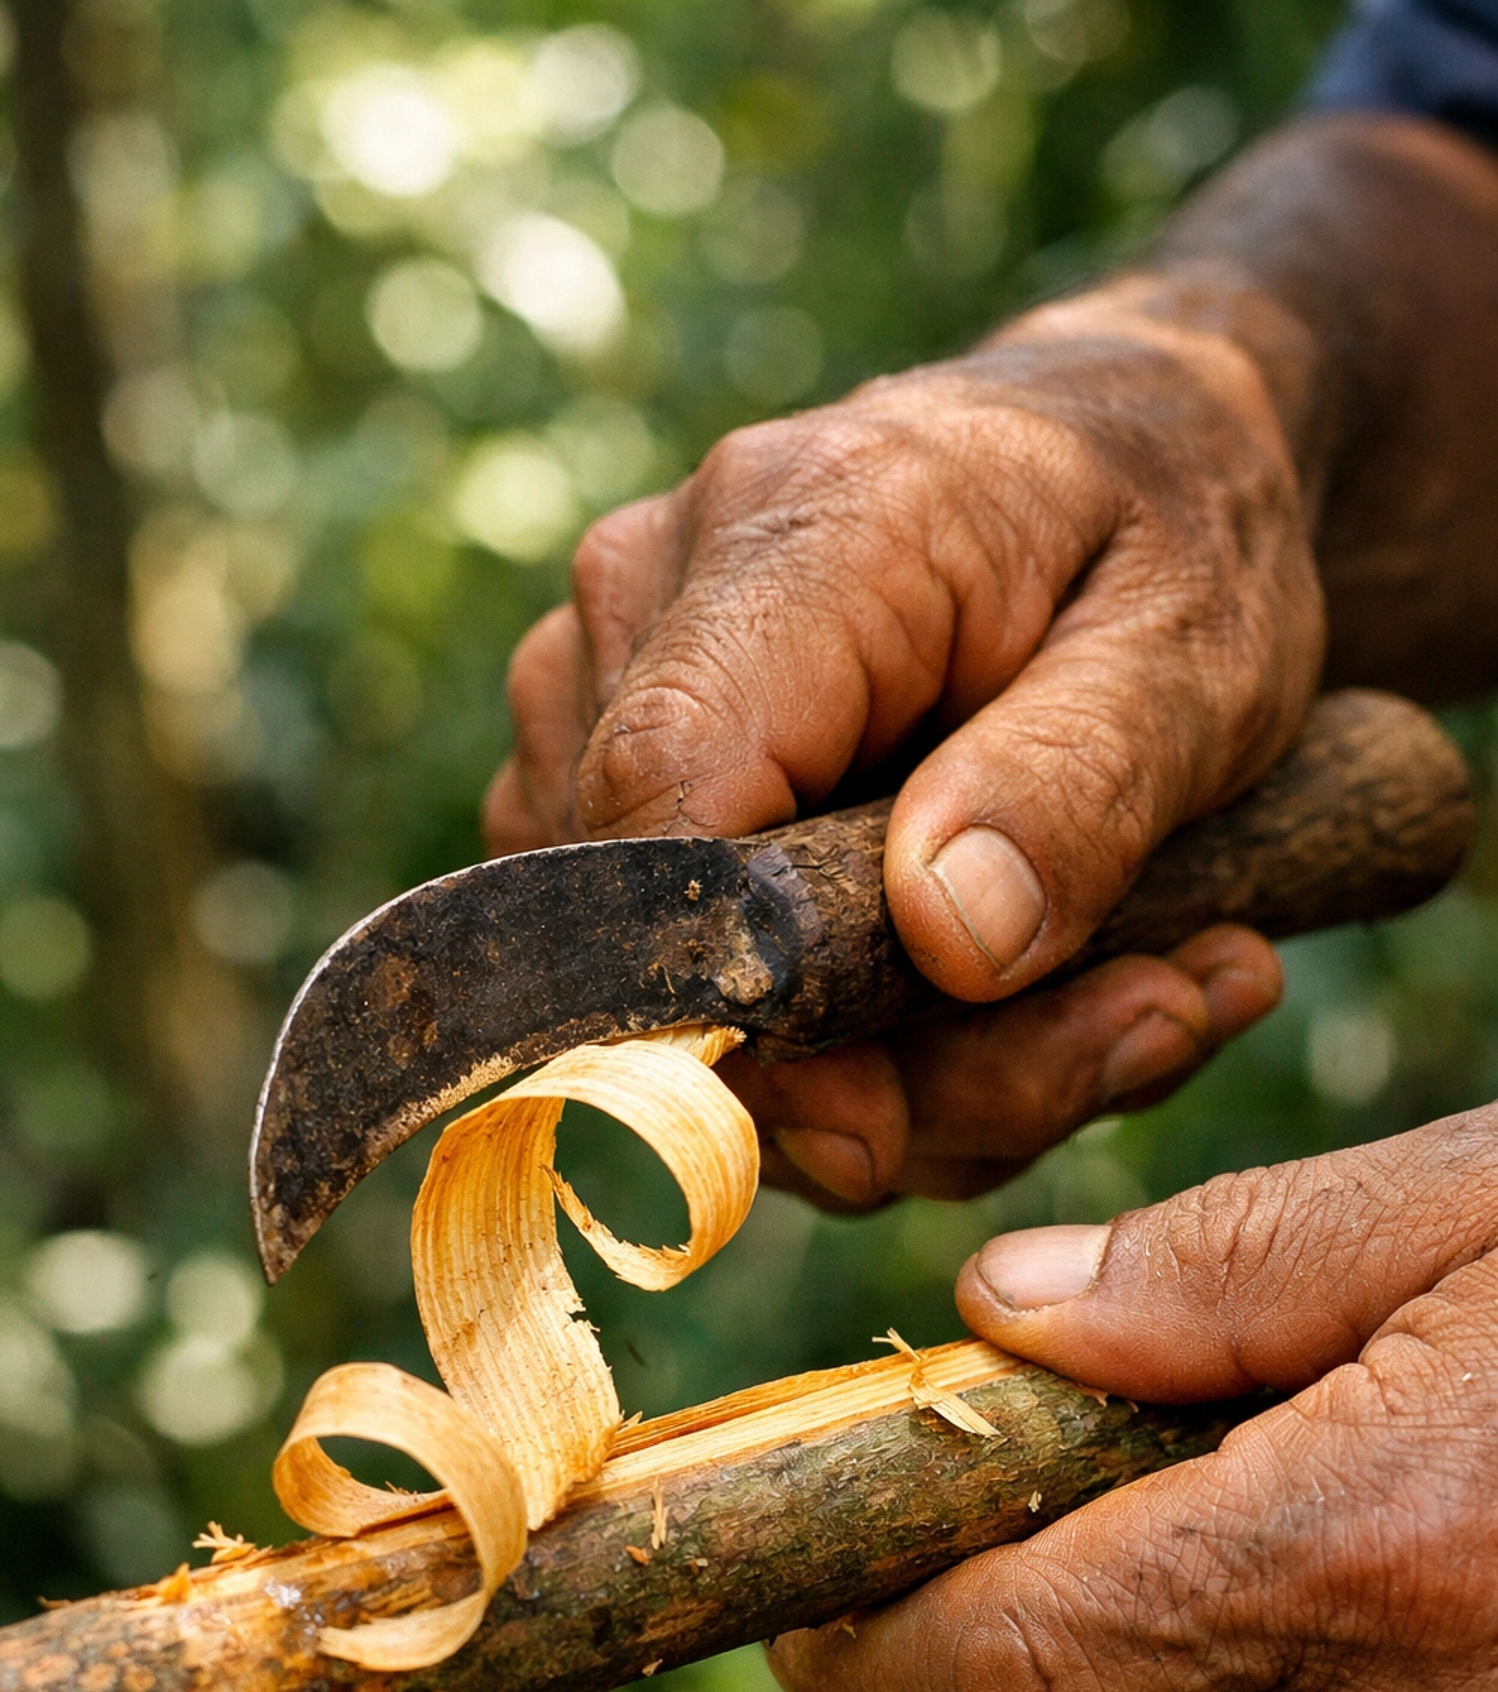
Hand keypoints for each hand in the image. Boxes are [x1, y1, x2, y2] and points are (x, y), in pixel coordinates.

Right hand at [485, 270, 1320, 1202]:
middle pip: (663, 941)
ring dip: (909, 1077)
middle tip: (1138, 1029)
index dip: (743, 1002)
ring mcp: (608, 691)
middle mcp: (649, 599)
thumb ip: (1078, 787)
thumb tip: (946, 935)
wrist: (1135, 455)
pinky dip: (869, 1049)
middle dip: (887, 1075)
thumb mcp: (1204, 650)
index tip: (894, 1115)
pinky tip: (1029, 993)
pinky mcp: (625, 784)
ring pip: (674, 995)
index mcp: (802, 531)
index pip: (664, 800)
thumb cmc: (1175, 532)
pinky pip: (698, 983)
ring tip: (1134, 995)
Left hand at [767, 1108, 1497, 1691]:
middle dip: (1029, 1655)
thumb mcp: (1484, 1215)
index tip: (816, 1615)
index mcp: (1368, 1560)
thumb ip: (1229, 1268)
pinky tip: (1416, 1675)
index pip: (1004, 1662)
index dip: (871, 1646)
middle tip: (1075, 1529)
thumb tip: (1004, 1320)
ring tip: (1302, 1571)